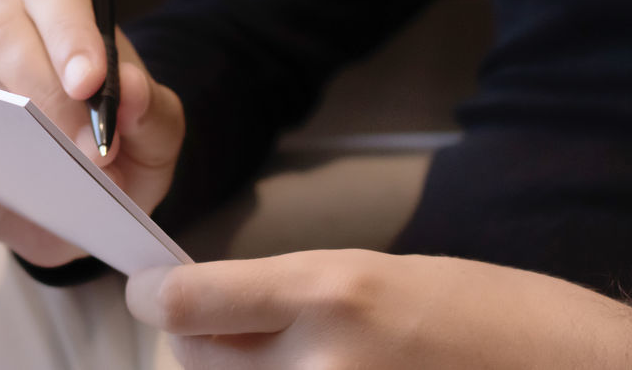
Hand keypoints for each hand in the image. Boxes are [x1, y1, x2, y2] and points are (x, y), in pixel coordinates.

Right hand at [0, 0, 184, 267]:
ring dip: (15, 129)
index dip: (71, 39)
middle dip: (45, 92)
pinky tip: (22, 188)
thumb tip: (129, 90)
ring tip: (63, 176)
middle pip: (2, 31)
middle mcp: (3, 19)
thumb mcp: (157, 128)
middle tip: (85, 148)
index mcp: (62, 2)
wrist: (91, 191)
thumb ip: (151, 109)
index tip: (90, 83)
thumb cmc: (124, 139)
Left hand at [127, 249, 631, 368]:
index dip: (152, 294)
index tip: (148, 287)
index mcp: (330, 294)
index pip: (186, 305)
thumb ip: (281, 292)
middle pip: (196, 358)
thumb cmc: (483, 312)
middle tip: (243, 323)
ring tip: (302, 355)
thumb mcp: (374, 271)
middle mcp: (319, 367)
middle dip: (205, 336)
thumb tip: (195, 302)